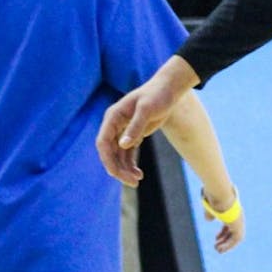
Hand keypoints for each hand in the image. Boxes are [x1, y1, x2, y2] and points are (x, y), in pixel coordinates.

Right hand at [96, 58, 196, 185]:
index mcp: (113, 116)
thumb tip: (123, 145)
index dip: (107, 159)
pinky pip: (126, 154)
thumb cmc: (157, 95)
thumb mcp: (147, 109)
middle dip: (118, 168)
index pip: (103, 141)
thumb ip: (136, 126)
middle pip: (109, 152)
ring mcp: (122, 130)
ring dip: (124, 169)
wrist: (169, 90)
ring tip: (137, 180)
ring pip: (118, 155)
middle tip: (132, 182)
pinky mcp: (132, 134)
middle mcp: (115, 124)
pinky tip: (138, 174)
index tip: (115, 173)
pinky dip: (130, 164)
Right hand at [201, 188, 244, 253]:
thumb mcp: (209, 207)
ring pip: (235, 237)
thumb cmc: (213, 198)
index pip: (230, 224)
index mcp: (232, 210)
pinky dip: (229, 245)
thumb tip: (209, 219)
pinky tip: (220, 249)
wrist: (220, 194)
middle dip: (225, 239)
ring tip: (217, 250)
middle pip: (233, 231)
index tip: (216, 238)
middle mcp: (237, 216)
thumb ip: (210, 213)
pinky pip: (236, 239)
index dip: (224, 232)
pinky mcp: (239, 225)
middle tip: (216, 247)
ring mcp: (239, 220)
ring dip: (227, 245)